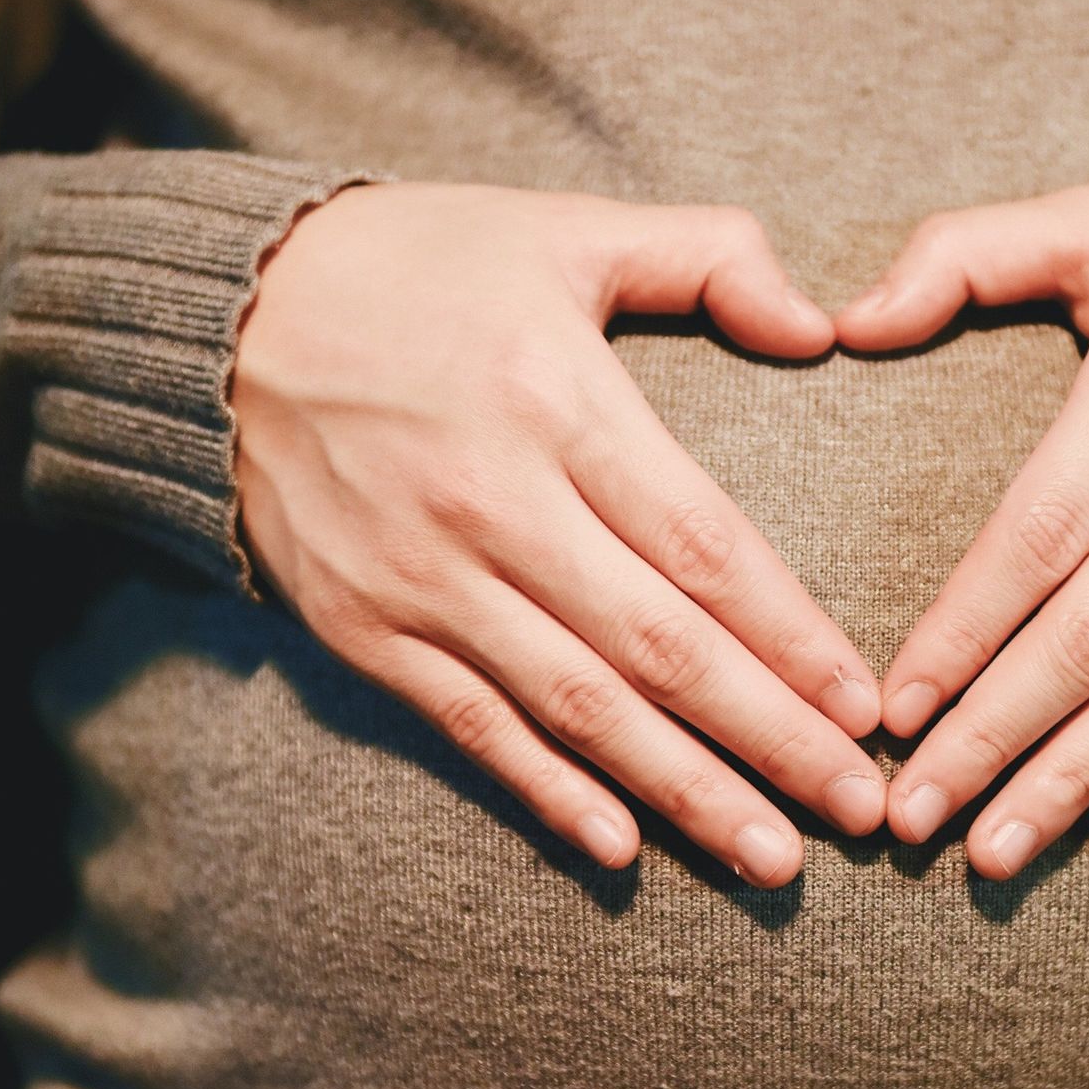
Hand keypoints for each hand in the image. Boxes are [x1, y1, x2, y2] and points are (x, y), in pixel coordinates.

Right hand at [233, 183, 884, 886]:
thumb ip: (707, 256)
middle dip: (772, 740)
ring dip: (685, 792)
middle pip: (659, 649)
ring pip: (578, 709)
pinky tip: (623, 850)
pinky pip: (472, 728)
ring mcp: (421, 579)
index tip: (867, 709)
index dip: (793, 638)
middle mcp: (492, 503)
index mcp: (556, 400)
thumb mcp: (564, 228)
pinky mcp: (364, 629)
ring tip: (776, 859)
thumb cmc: (417, 265)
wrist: (221, 315)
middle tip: (862, 813)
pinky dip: (548, 793)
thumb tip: (820, 326)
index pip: (704, 547)